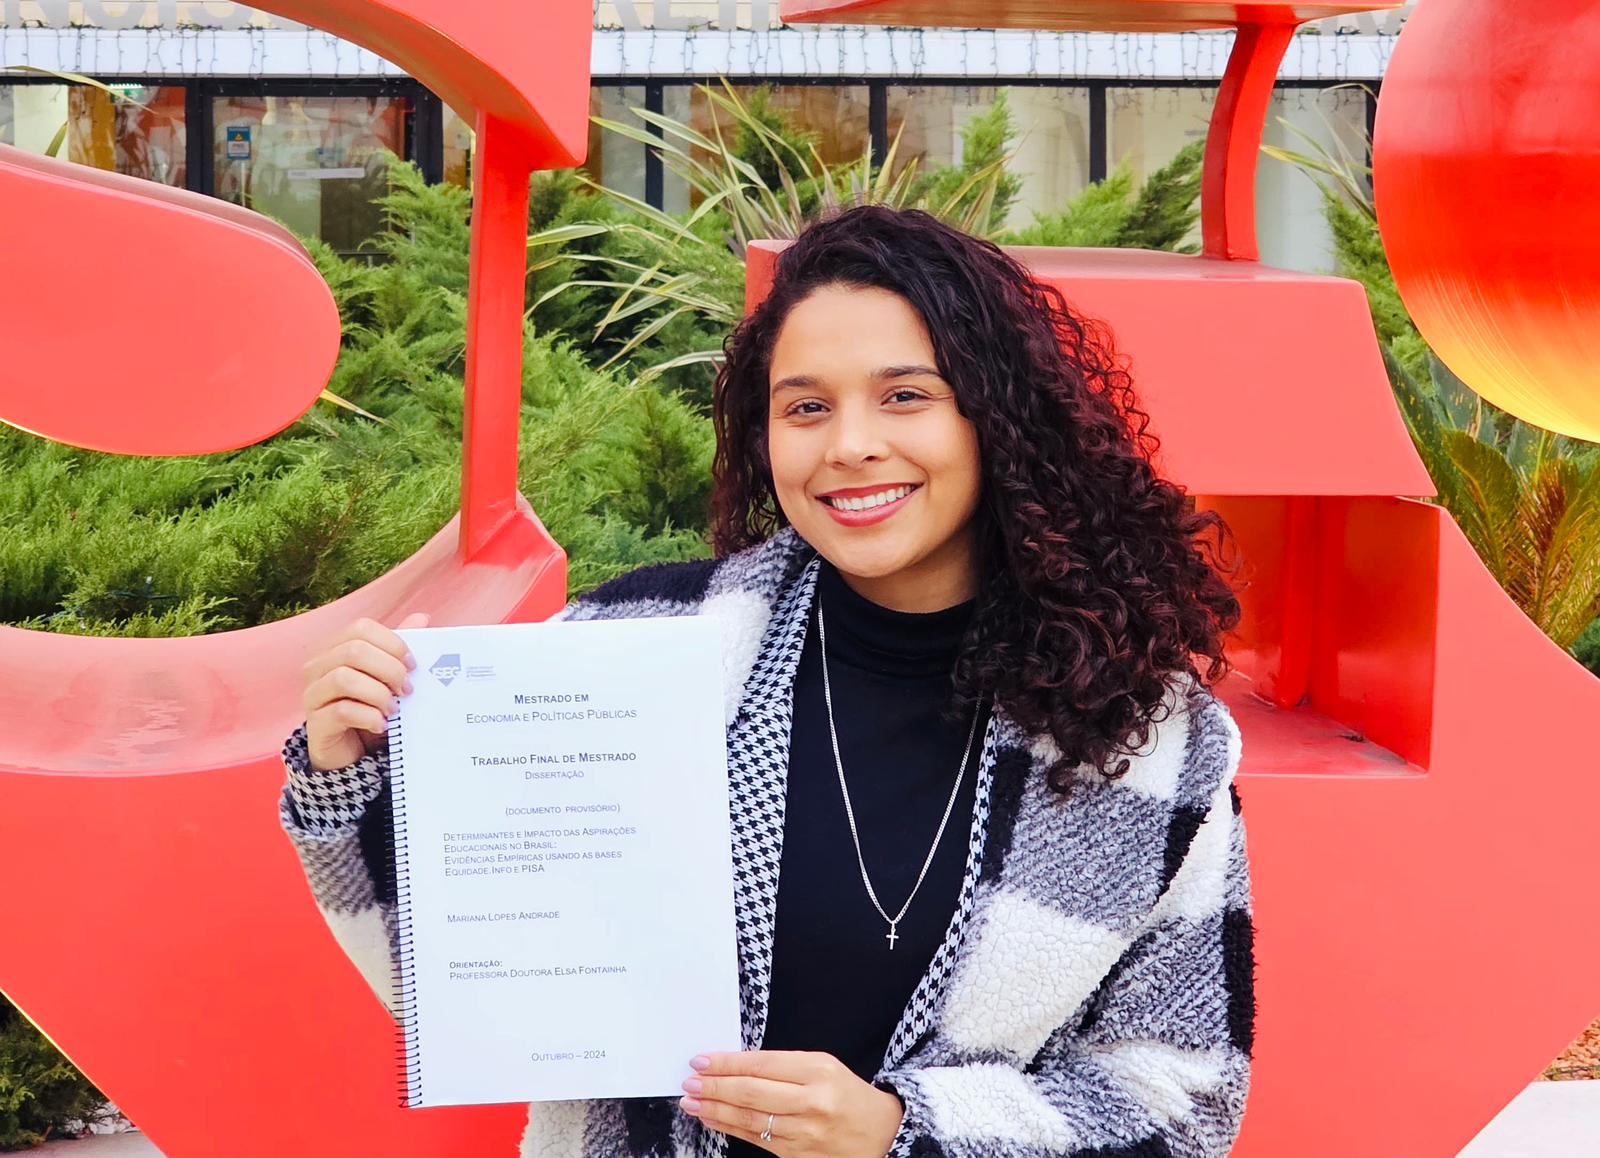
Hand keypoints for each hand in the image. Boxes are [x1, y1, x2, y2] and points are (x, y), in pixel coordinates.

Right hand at [301, 613, 428, 770]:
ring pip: (343, 678)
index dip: (392, 643)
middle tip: (407, 690)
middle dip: (389, 669)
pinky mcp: (315, 724)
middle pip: (353, 651)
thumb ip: (399, 649)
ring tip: (394, 709)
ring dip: (378, 693)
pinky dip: (368, 716)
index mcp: (336, 648)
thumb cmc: (371, 707)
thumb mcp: (389, 678)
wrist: (353, 752)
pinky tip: (381, 724)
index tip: (413, 665)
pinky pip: (340, 711)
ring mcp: (313, 695)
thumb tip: (422, 618)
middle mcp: (318, 667)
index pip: (362, 628)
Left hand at [679, 1050, 902, 1156]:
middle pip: (751, 1092)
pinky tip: (713, 1119)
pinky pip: (756, 1139)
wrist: (882, 1133)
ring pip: (749, 1119)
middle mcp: (812, 1101)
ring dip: (715, 1110)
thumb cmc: (846, 1094)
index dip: (727, 1063)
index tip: (702, 1061)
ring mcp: (805, 1132)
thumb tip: (734, 1067)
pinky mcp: (798, 1155)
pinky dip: (730, 1128)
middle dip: (714, 1087)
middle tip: (689, 1082)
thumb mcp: (822, 1066)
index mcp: (818, 1071)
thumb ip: (782, 1066)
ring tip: (692, 1101)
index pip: (761, 1064)